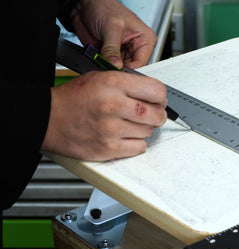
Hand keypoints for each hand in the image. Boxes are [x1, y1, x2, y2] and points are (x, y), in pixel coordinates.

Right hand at [41, 71, 167, 160]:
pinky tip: (126, 136)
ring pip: (149, 131)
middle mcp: (114, 105)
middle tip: (151, 114)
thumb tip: (153, 93)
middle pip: (157, 114)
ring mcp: (111, 129)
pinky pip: (139, 147)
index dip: (160, 97)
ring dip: (144, 129)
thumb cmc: (73, 98)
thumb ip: (128, 83)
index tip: (157, 100)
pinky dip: (136, 143)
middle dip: (158, 114)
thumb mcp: (100, 77)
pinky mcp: (108, 149)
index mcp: (113, 84)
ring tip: (130, 124)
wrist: (47, 118)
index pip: (157, 91)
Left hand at [70, 0, 156, 68]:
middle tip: (108, 66)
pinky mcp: (112, 55)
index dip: (130, 69)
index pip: (142, 63)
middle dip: (119, 69)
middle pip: (132, 68)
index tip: (117, 71)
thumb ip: (112, 49)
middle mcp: (136, 47)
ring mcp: (123, 52)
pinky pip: (109, 67)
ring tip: (102, 60)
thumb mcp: (111, 27)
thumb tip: (115, 65)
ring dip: (110, 68)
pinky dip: (103, 66)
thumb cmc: (104, 7)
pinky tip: (99, 61)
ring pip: (120, 69)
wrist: (85, 5)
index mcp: (145, 39)